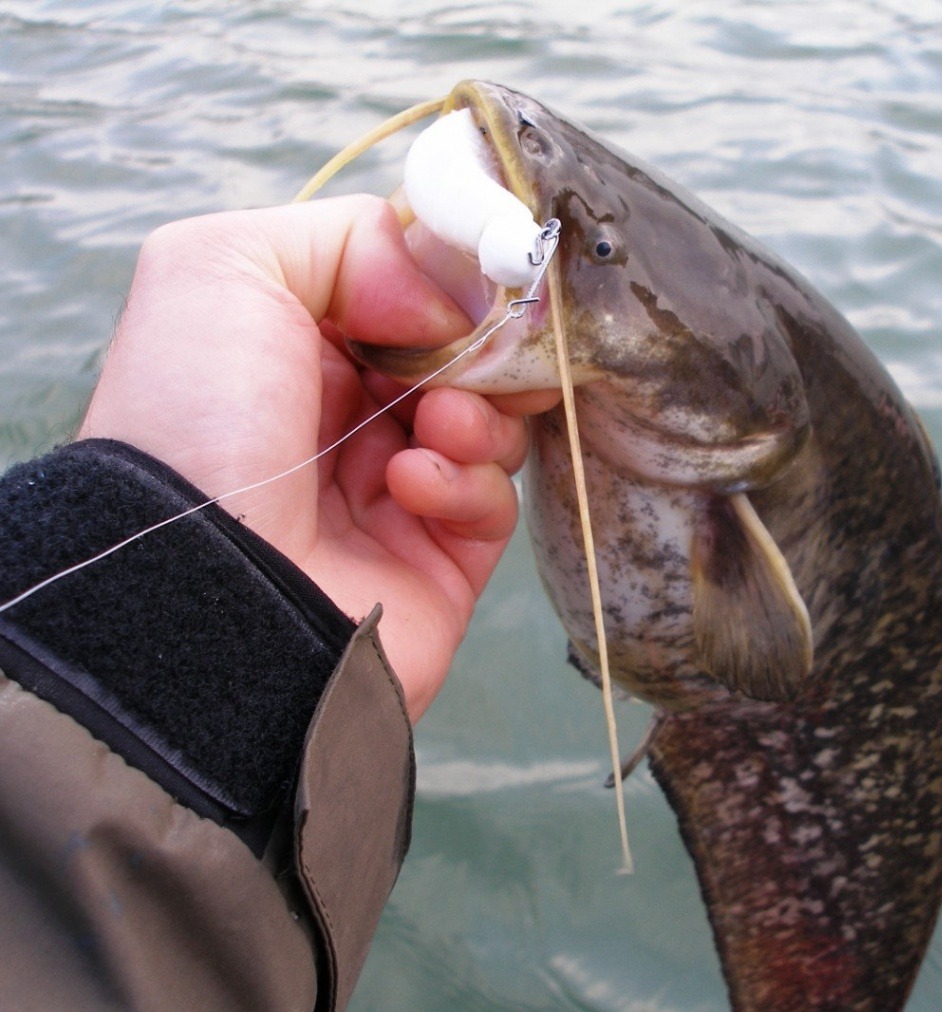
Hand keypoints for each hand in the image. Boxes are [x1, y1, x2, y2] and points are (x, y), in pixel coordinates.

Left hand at [79, 196, 556, 718]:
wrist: (205, 593)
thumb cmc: (198, 422)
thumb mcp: (225, 266)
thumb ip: (349, 238)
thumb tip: (448, 301)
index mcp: (293, 347)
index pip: (402, 292)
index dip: (445, 280)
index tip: (478, 276)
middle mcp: (343, 418)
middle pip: (457, 358)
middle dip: (476, 347)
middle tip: (476, 351)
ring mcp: (392, 492)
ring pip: (488, 425)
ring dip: (474, 412)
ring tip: (434, 426)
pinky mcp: (439, 561)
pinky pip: (492, 503)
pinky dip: (466, 483)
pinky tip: (412, 486)